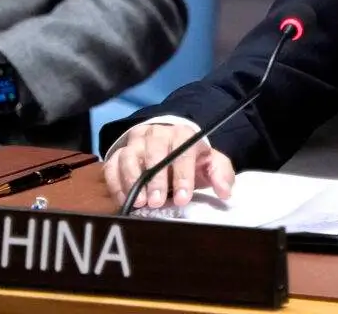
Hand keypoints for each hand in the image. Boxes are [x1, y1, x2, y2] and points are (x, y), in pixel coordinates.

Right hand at [103, 123, 234, 209]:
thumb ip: (221, 175)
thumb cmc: (192, 159)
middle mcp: (157, 133)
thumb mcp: (210, 163)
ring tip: (139, 203)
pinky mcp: (118, 153)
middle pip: (153, 152)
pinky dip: (116, 184)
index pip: (183, 152)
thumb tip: (225, 192)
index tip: (182, 199)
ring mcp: (135, 142)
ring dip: (132, 181)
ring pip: (129, 156)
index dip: (182, 176)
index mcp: (183, 134)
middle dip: (155, 179)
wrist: (170, 145)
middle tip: (156, 202)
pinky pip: (111, 166)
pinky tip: (125, 201)